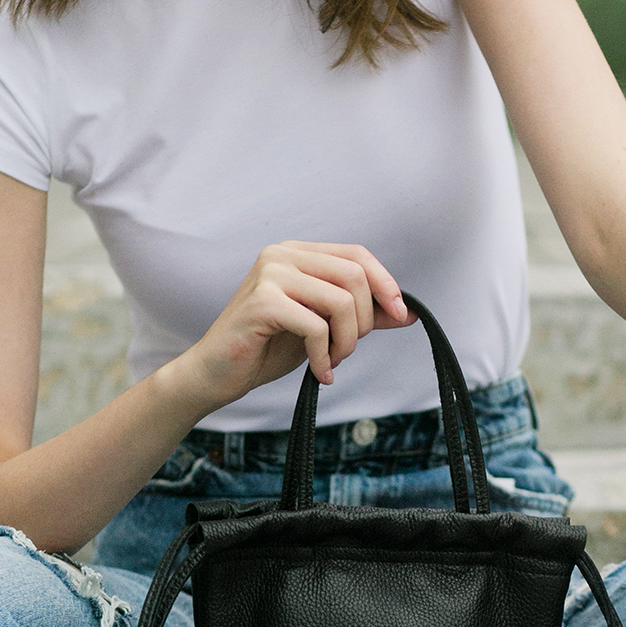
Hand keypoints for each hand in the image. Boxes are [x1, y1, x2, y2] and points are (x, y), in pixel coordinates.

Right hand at [184, 241, 412, 406]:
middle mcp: (282, 254)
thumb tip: (409, 312)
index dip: (385, 284)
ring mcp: (270, 274)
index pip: (357, 255)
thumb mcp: (324, 328)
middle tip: (346, 350)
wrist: (216, 373)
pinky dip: (324, 356)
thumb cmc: (267, 348)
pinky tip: (319, 373)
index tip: (400, 315)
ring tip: (331, 362)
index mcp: (297, 253)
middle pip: (354, 276)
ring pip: (340, 302)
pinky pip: (316, 326)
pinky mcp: (262, 301)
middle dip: (363, 322)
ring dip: (346, 342)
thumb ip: (361, 315)